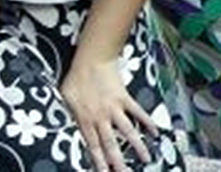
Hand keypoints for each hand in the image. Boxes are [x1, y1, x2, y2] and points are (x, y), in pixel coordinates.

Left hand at [59, 57, 158, 171]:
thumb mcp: (65, 99)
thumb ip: (71, 115)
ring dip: (137, 146)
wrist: (92, 60)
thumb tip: (71, 124)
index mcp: (85, 119)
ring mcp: (115, 108)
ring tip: (145, 158)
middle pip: (111, 143)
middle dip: (117, 161)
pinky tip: (155, 132)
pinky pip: (138, 112)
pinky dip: (147, 122)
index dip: (99, 161)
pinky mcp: (125, 98)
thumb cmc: (76, 78)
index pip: (93, 146)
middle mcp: (101, 117)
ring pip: (127, 131)